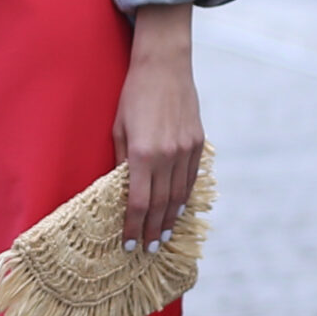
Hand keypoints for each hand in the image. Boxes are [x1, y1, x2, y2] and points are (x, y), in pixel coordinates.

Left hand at [113, 4, 204, 251]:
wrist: (165, 66)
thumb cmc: (134, 95)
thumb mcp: (118, 128)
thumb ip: (121, 161)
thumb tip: (120, 190)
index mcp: (143, 154)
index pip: (139, 202)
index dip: (133, 226)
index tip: (128, 244)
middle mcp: (167, 156)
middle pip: (161, 205)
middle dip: (152, 230)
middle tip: (147, 249)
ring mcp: (186, 150)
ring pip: (180, 195)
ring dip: (170, 219)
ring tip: (162, 237)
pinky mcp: (198, 143)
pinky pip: (192, 178)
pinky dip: (185, 198)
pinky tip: (178, 210)